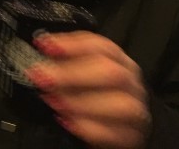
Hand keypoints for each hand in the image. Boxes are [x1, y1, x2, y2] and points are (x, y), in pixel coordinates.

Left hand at [25, 31, 150, 147]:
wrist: (114, 130)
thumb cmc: (96, 98)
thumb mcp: (81, 76)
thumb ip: (66, 65)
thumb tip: (43, 58)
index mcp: (118, 60)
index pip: (100, 45)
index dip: (72, 44)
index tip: (47, 46)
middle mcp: (129, 81)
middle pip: (110, 71)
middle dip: (74, 74)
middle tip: (45, 77)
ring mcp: (135, 108)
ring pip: (119, 103)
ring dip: (82, 102)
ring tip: (56, 102)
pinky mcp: (131, 134)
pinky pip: (114, 132)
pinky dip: (89, 127)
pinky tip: (69, 122)